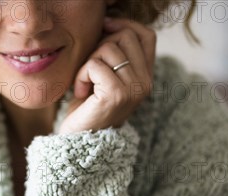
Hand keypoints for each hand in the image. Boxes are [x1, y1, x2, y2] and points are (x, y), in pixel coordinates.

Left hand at [58, 18, 156, 134]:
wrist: (80, 142)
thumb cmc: (88, 108)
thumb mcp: (106, 76)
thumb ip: (114, 54)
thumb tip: (109, 22)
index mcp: (147, 77)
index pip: (146, 35)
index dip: (124, 25)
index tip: (103, 30)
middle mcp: (146, 83)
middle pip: (124, 36)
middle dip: (99, 47)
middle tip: (90, 71)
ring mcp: (134, 89)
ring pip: (107, 49)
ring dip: (87, 64)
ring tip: (86, 85)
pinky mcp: (117, 95)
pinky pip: (94, 65)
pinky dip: (81, 76)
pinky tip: (82, 93)